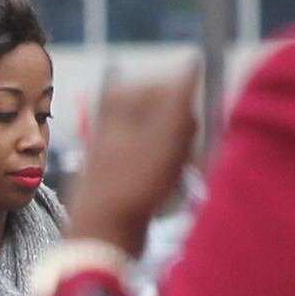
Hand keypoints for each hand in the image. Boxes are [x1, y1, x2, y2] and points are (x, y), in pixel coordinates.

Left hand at [65, 66, 204, 252]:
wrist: (101, 236)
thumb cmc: (132, 185)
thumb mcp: (165, 138)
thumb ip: (181, 96)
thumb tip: (193, 59)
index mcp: (122, 98)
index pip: (178, 92)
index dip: (188, 119)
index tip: (179, 142)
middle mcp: (119, 114)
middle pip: (177, 116)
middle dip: (184, 140)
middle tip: (169, 166)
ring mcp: (122, 141)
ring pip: (174, 141)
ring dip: (180, 160)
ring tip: (164, 181)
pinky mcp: (128, 167)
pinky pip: (165, 162)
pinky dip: (169, 174)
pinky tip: (159, 190)